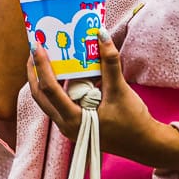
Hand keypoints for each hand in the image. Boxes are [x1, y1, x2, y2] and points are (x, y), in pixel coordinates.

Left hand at [28, 31, 178, 172]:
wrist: (144, 144)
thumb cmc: (133, 122)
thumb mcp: (120, 90)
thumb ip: (109, 63)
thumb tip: (101, 35)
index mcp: (73, 120)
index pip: (50, 89)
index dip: (42, 66)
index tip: (37, 46)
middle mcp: (66, 125)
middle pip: (40, 96)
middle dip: (34, 72)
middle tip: (35, 48)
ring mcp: (69, 126)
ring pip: (47, 100)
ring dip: (43, 79)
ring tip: (44, 57)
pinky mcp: (75, 123)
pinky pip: (58, 102)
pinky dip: (56, 86)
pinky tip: (63, 72)